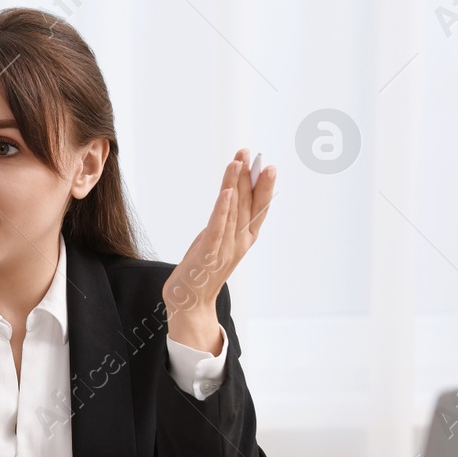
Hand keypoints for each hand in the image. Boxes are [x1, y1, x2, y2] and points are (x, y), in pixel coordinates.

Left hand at [163, 149, 275, 353]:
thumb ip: (228, 220)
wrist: (190, 302)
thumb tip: (233, 195)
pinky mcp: (207, 254)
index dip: (263, 186)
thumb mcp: (219, 240)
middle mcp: (239, 242)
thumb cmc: (203, 268)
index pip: (258, 208)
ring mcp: (224, 248)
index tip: (267, 164)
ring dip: (236, 184)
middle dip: (252, 178)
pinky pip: (217, 228)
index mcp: (244, 238)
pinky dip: (222, 210)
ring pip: (233, 211)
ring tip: (239, 162)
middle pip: (249, 205)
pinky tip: (226, 192)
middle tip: (255, 154)